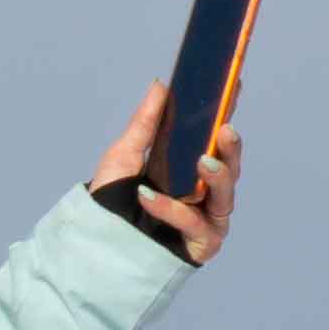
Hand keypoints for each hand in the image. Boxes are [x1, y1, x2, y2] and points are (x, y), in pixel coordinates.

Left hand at [88, 80, 240, 262]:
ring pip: (225, 195)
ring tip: (203, 160)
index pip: (216, 140)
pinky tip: (149, 196)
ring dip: (217, 176)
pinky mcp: (202, 244)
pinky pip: (194, 224)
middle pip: (230, 168)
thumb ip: (145, 123)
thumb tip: (161, 85)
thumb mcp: (124, 156)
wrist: (94, 243)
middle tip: (225, 129)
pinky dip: (173, 209)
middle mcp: (207, 193)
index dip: (226, 114)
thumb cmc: (113, 200)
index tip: (234, 86)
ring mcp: (208, 219)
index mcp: (192, 170)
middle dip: (230, 148)